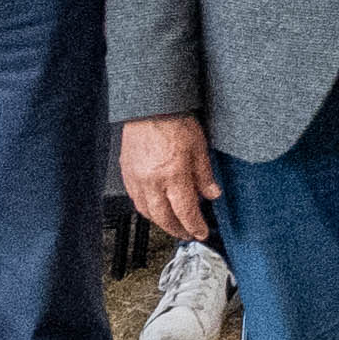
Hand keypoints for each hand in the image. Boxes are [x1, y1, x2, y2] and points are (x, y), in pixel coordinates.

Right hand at [118, 113, 222, 244]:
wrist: (150, 107)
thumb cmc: (174, 121)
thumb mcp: (199, 148)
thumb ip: (205, 175)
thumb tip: (212, 194)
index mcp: (174, 175)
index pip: (185, 211)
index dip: (194, 226)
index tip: (200, 232)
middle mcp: (152, 181)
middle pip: (164, 217)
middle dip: (177, 229)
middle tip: (187, 233)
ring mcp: (137, 179)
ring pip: (147, 212)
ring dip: (161, 222)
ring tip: (172, 224)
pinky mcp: (126, 173)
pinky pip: (135, 199)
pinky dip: (146, 209)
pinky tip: (154, 208)